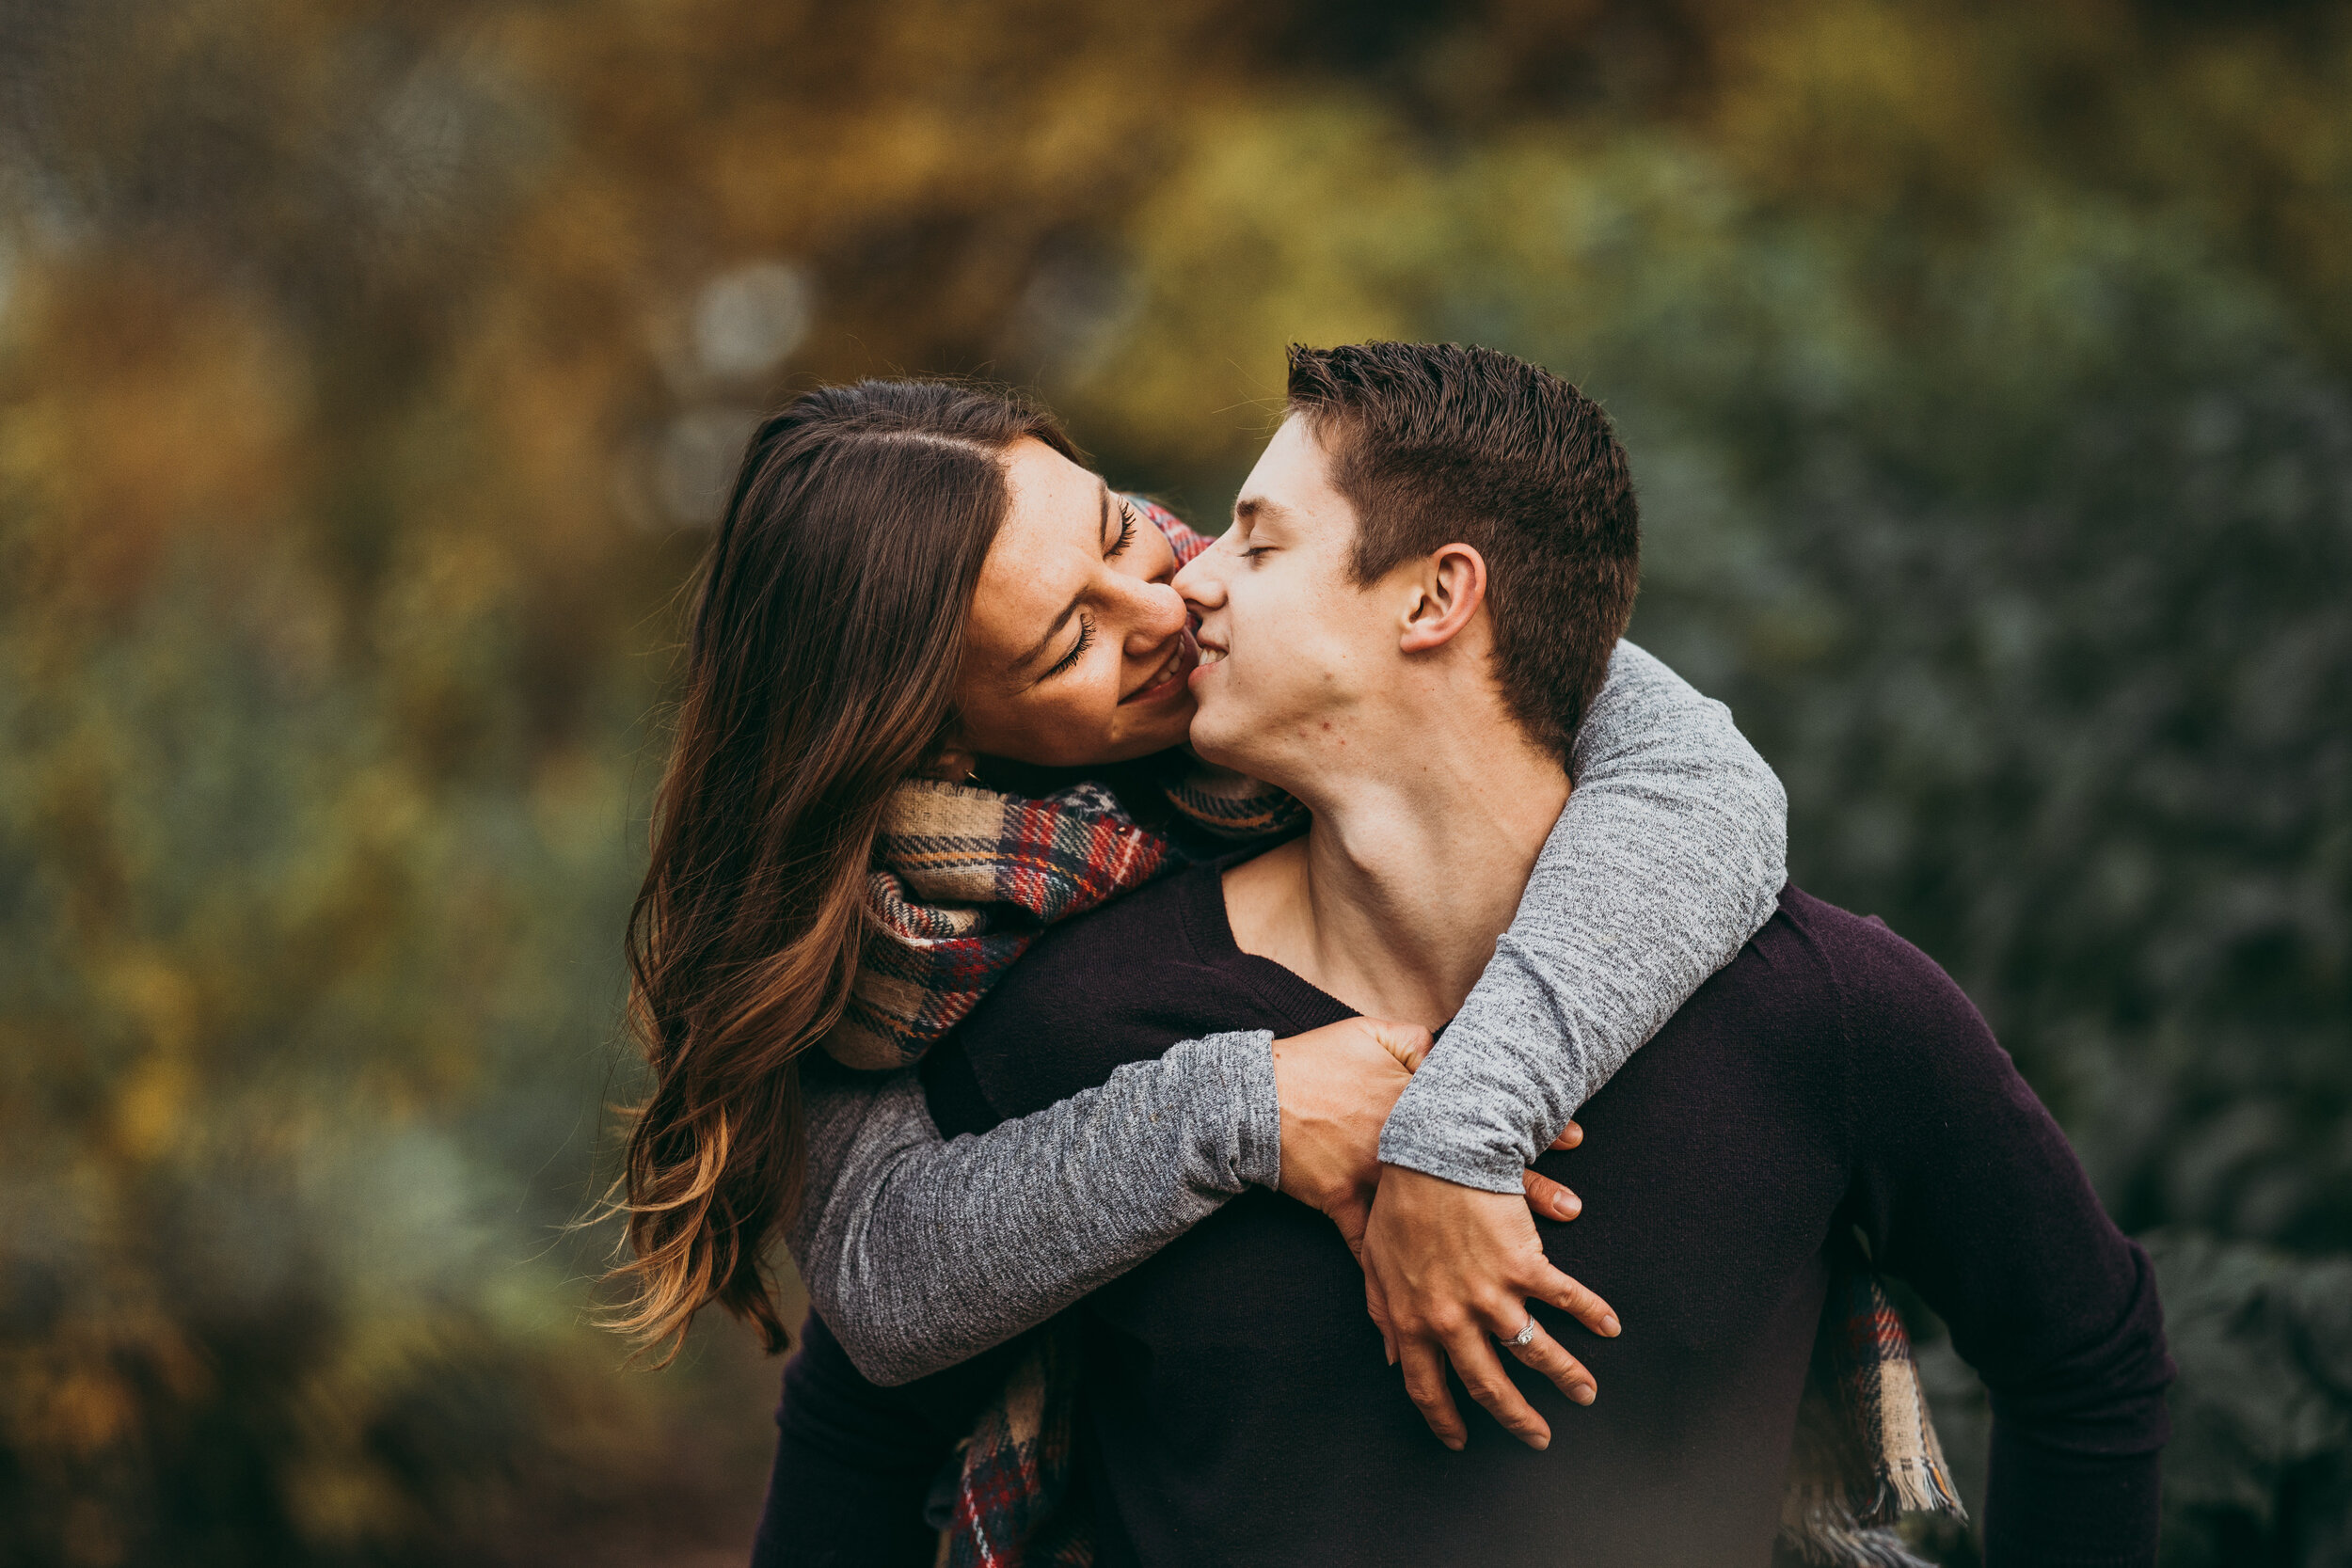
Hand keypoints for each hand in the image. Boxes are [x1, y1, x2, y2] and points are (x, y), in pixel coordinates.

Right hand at [1270, 1019, 1585, 1254]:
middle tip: (1573, 1207)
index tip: (1575, 1141)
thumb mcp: (1367, 1032)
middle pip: (1476, 1174)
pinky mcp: (1343, 1202)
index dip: (1532, 1130)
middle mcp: (1405, 1146)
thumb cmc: (1312, 1060)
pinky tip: (1428, 1294)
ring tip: (1521, 1264)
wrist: (1257, 1098)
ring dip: (1477, 1239)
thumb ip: (1412, 1039)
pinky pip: (1369, 1243)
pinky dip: (1392, 1269)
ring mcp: (1375, 1179)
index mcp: (1416, 1105)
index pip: (1486, 1119)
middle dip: (1527, 1192)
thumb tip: (1442, 1043)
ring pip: (1436, 1215)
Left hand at [1360, 1163, 1620, 1451]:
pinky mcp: (1523, 1265)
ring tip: (1586, 1394)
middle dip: (1516, 1417)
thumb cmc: (1399, 1204)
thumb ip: (1382, 1313)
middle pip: (1488, 1384)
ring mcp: (1492, 1294)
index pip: (1426, 1385)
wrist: (1434, 1155)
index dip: (1443, 1418)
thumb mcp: (1374, 1261)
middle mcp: (1453, 1318)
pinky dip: (1591, 1313)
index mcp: (1412, 1319)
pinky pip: (1564, 1299)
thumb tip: (1392, 1358)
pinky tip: (1610, 1327)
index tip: (1459, 1441)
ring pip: (1534, 1352)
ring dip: (1565, 1377)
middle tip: (1538, 1438)